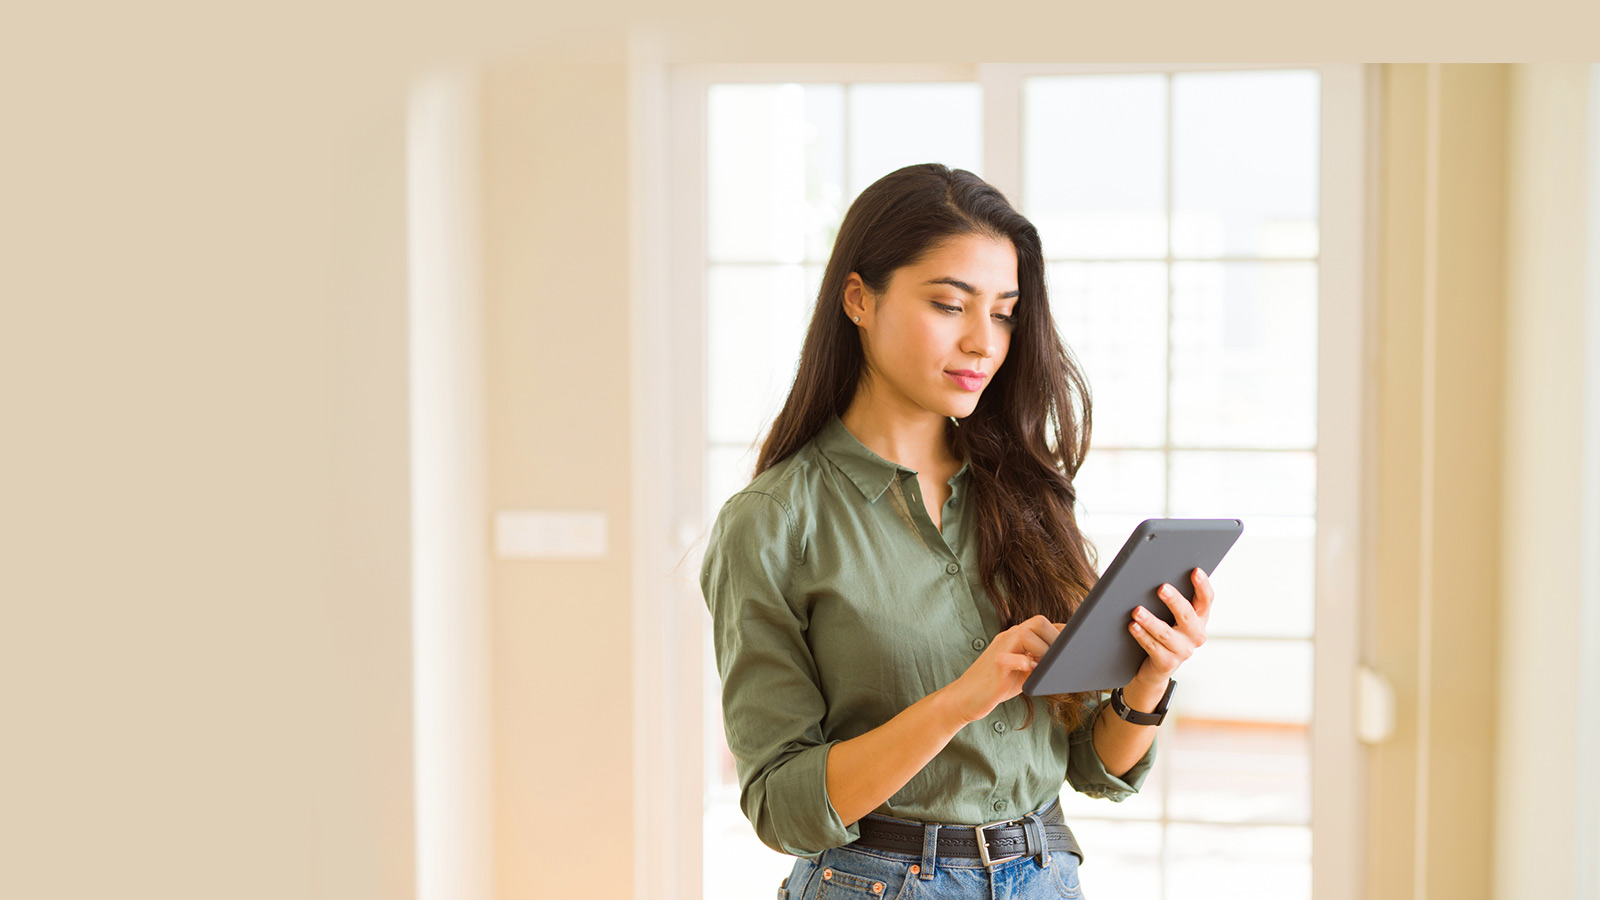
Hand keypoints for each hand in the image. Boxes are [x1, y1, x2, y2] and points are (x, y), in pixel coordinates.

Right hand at [940, 614, 1063, 724]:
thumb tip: (1066, 661)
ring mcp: (1000, 649)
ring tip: (1045, 668)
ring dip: (1043, 651)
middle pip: (1038, 621)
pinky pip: (1011, 658)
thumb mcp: (1023, 671)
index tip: (1073, 647)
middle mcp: (1008, 637)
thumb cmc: (996, 685)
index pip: (1044, 624)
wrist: (964, 698)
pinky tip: (1030, 673)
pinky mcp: (995, 665)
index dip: (1062, 633)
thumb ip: (1039, 662)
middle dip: (1055, 639)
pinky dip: (1025, 663)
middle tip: (1059, 660)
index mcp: (1016, 637)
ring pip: (1027, 633)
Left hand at [1127, 567, 1214, 689]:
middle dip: (1174, 601)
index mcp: (1200, 618)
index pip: (1206, 600)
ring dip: (1151, 621)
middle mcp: (1195, 635)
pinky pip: (1153, 647)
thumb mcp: (1170, 615)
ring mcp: (1183, 651)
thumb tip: (1153, 574)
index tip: (1195, 571)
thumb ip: (1169, 598)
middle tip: (1161, 588)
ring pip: (1166, 633)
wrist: (1154, 666)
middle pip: (1187, 615)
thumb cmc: (1162, 632)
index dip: (1203, 585)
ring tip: (1137, 611)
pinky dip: (1142, 635)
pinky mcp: (1167, 663)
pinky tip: (1133, 626)